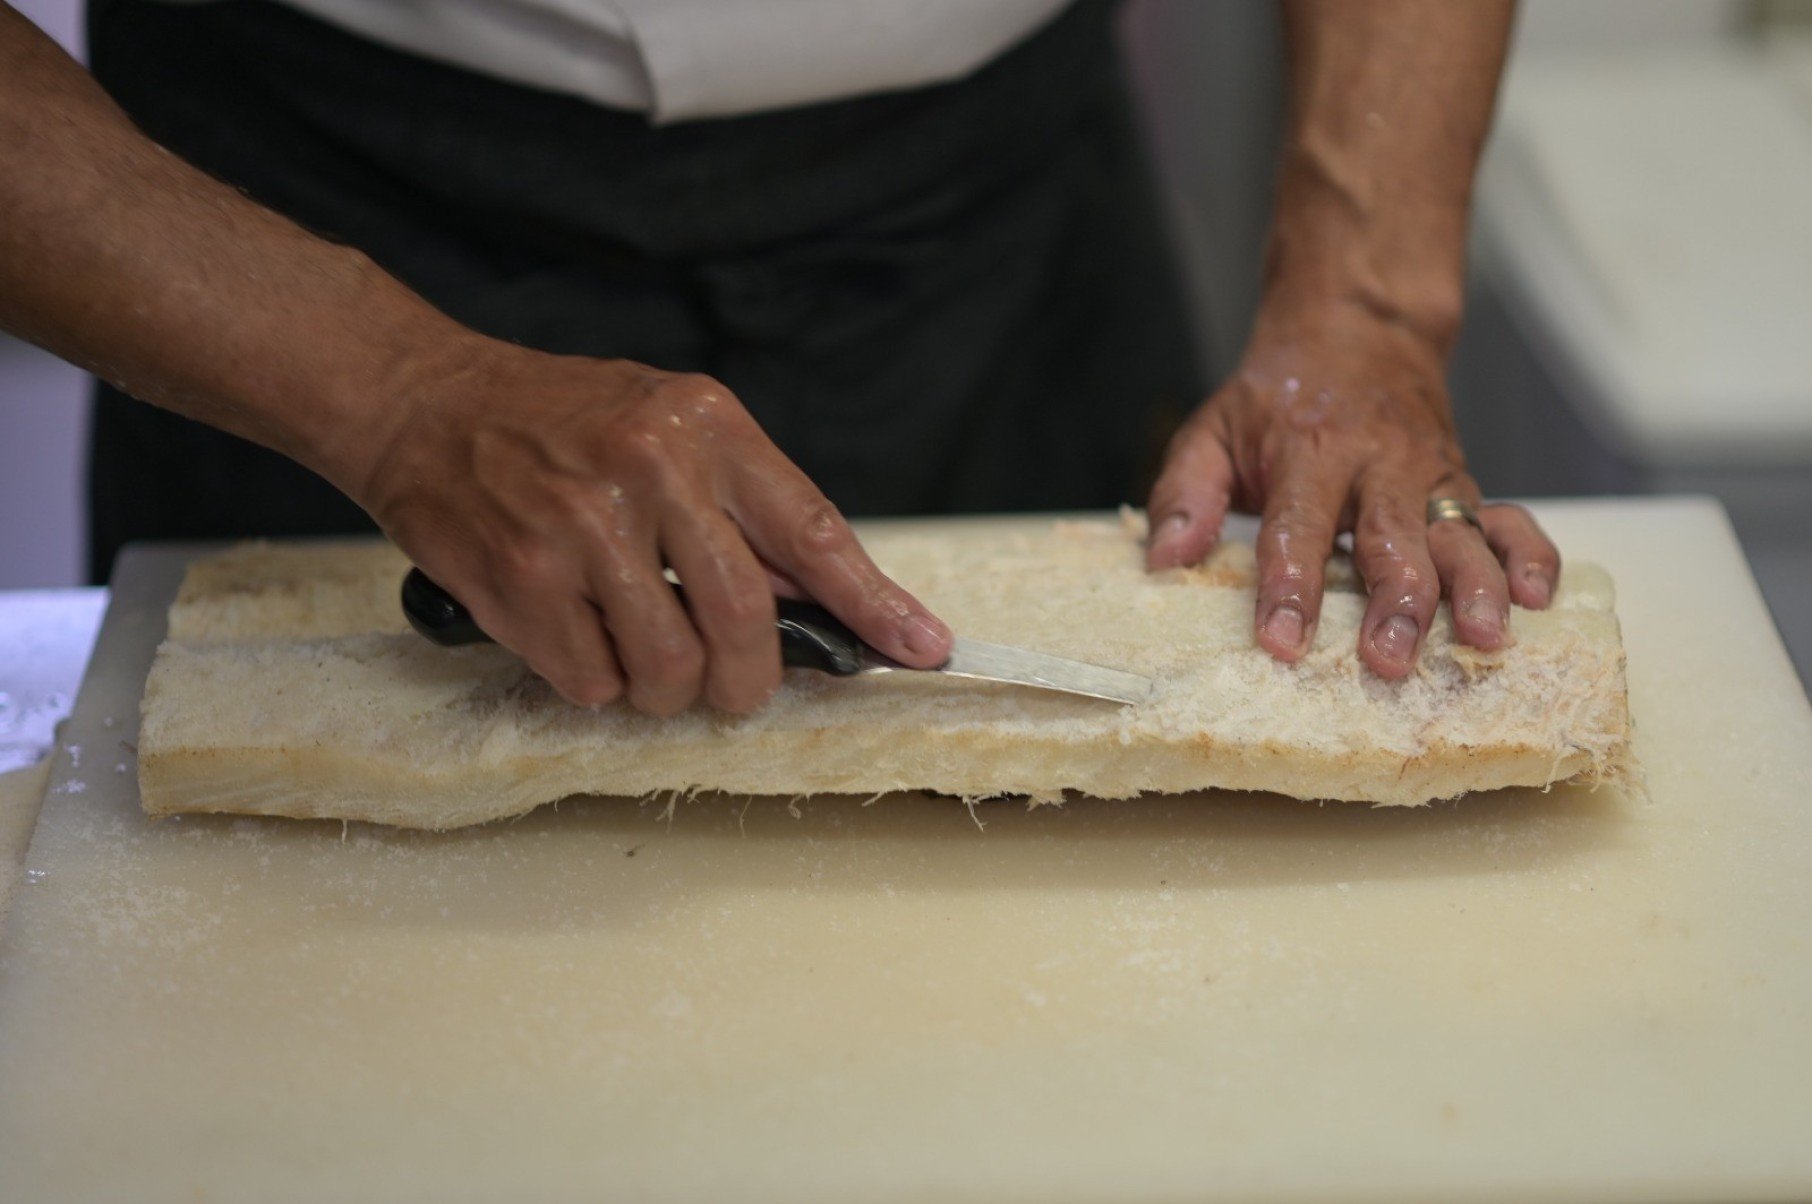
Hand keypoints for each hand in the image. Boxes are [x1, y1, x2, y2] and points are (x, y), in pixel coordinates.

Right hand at [348, 339, 951, 713]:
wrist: (423, 401)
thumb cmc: (556, 420)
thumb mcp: (667, 426)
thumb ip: (740, 507)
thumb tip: (820, 599)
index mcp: (706, 425)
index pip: (813, 531)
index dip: (872, 603)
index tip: (921, 648)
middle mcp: (652, 469)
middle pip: (745, 622)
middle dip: (748, 681)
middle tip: (733, 689)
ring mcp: (583, 526)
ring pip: (669, 668)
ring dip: (663, 690)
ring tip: (638, 655)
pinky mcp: (522, 578)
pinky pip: (593, 681)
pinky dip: (596, 683)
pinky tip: (578, 637)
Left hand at [1144, 308, 1558, 677]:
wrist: (1356, 330)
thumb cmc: (1279, 399)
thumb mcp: (1213, 429)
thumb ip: (1183, 494)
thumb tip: (1164, 560)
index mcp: (1310, 453)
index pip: (1296, 527)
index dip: (1288, 587)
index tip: (1281, 641)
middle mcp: (1378, 467)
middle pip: (1391, 539)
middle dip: (1395, 602)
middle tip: (1389, 659)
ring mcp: (1430, 480)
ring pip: (1462, 537)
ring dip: (1475, 589)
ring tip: (1482, 640)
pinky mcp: (1466, 490)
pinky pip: (1510, 520)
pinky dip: (1531, 556)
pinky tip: (1538, 599)